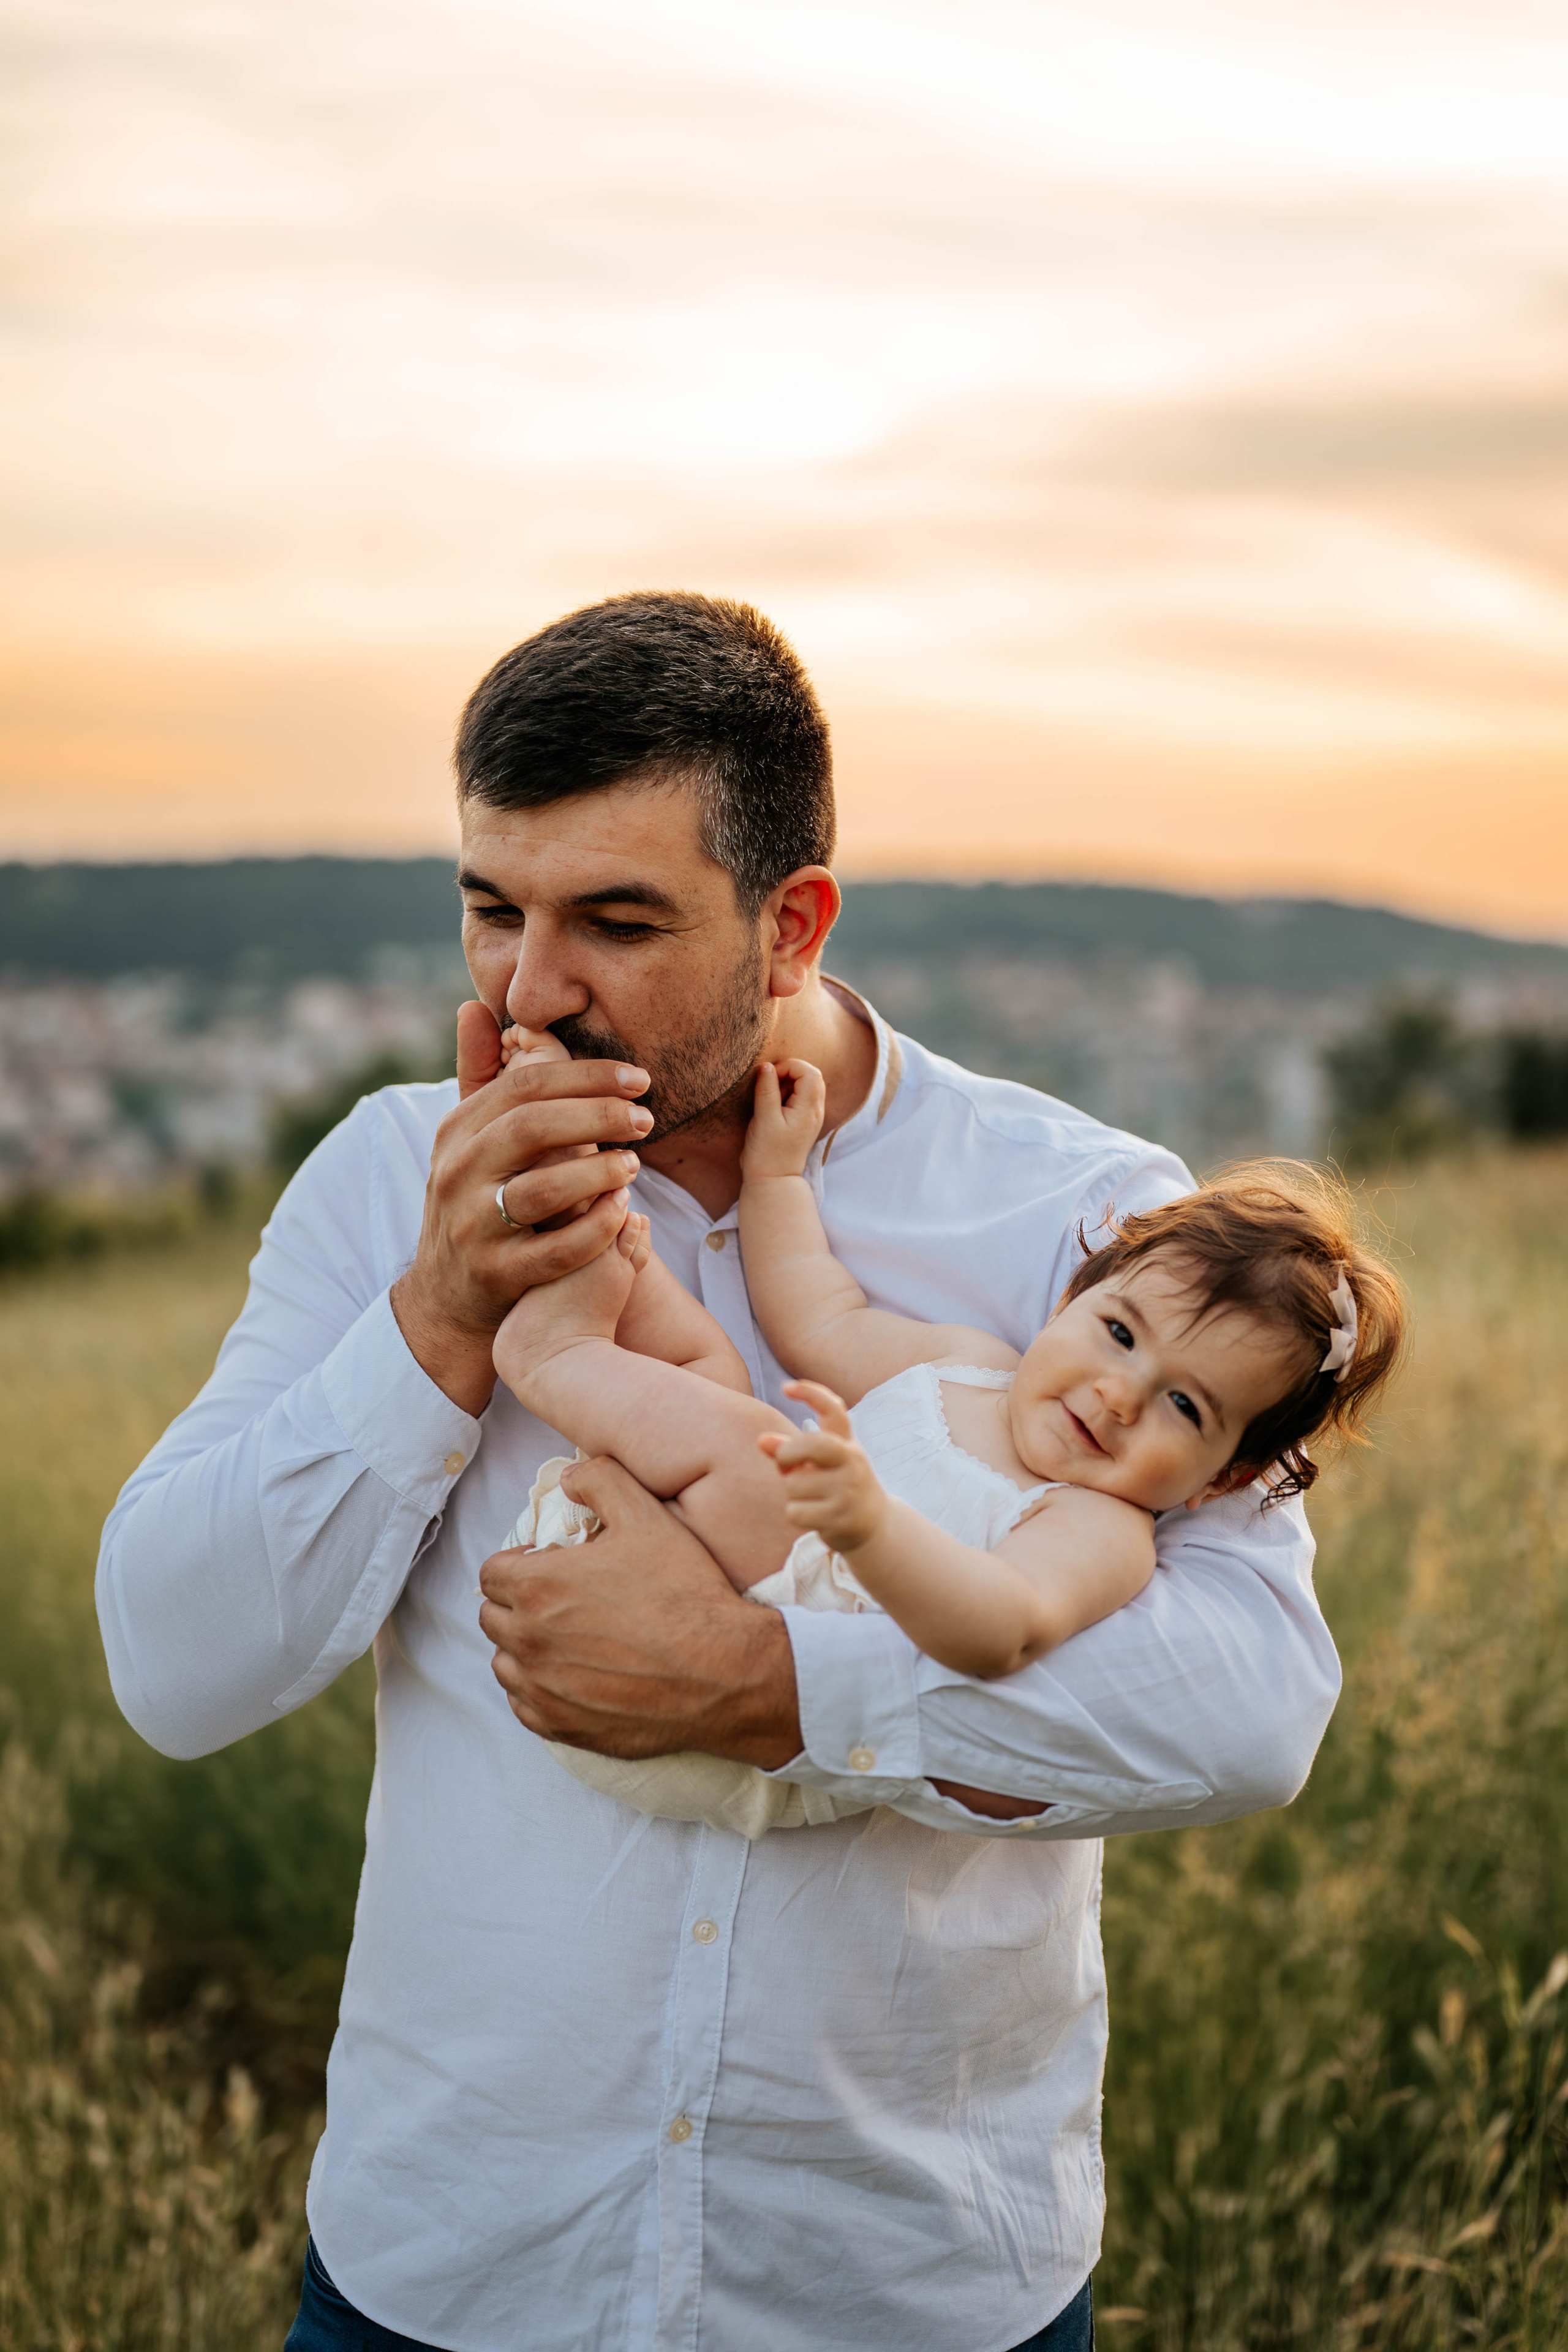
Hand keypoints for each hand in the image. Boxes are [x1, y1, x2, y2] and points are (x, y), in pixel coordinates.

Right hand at [390, 1001, 653, 1413]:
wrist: (446, 1298)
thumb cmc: (475, 1201)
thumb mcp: (465, 1139)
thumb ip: (477, 1073)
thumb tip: (475, 1006)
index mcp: (457, 1131)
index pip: (526, 1084)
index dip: (588, 1075)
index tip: (639, 1078)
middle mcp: (458, 1174)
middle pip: (533, 1125)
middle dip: (600, 1114)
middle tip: (647, 1117)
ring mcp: (474, 1227)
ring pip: (543, 1188)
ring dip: (600, 1170)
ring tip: (635, 1163)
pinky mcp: (497, 1275)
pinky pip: (556, 1250)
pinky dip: (597, 1229)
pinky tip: (624, 1212)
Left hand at [478, 1456, 802, 1765]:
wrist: (722, 1672)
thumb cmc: (684, 1592)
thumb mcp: (646, 1515)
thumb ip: (599, 1480)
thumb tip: (568, 1477)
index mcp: (537, 1586)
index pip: (491, 1573)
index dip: (519, 1564)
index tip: (549, 1566)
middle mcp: (528, 1640)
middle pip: (493, 1617)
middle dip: (517, 1604)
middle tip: (560, 1600)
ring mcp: (542, 1688)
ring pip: (505, 1663)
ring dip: (524, 1648)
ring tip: (566, 1639)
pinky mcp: (561, 1726)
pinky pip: (524, 1706)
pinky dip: (539, 1691)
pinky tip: (574, 1677)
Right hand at [740, 1058, 826, 1181]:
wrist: (773, 1180)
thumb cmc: (767, 1153)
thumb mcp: (764, 1119)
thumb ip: (766, 1090)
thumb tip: (766, 1066)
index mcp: (809, 1109)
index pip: (809, 1072)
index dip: (788, 1066)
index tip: (769, 1077)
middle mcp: (816, 1111)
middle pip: (812, 1075)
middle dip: (790, 1071)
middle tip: (770, 1084)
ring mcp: (812, 1117)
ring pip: (808, 1085)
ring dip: (789, 1082)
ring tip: (772, 1096)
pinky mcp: (804, 1122)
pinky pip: (803, 1097)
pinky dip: (789, 1093)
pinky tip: (775, 1105)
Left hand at [757, 1380, 886, 1553]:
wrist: (873, 1523)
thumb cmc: (837, 1484)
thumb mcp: (818, 1463)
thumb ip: (789, 1449)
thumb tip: (761, 1440)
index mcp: (845, 1442)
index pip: (834, 1410)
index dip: (811, 1394)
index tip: (786, 1387)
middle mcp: (852, 1461)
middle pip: (814, 1444)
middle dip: (788, 1453)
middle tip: (785, 1464)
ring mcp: (849, 1490)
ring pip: (795, 1484)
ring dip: (792, 1493)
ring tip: (810, 1497)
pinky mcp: (842, 1518)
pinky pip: (796, 1512)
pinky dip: (796, 1514)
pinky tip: (813, 1515)